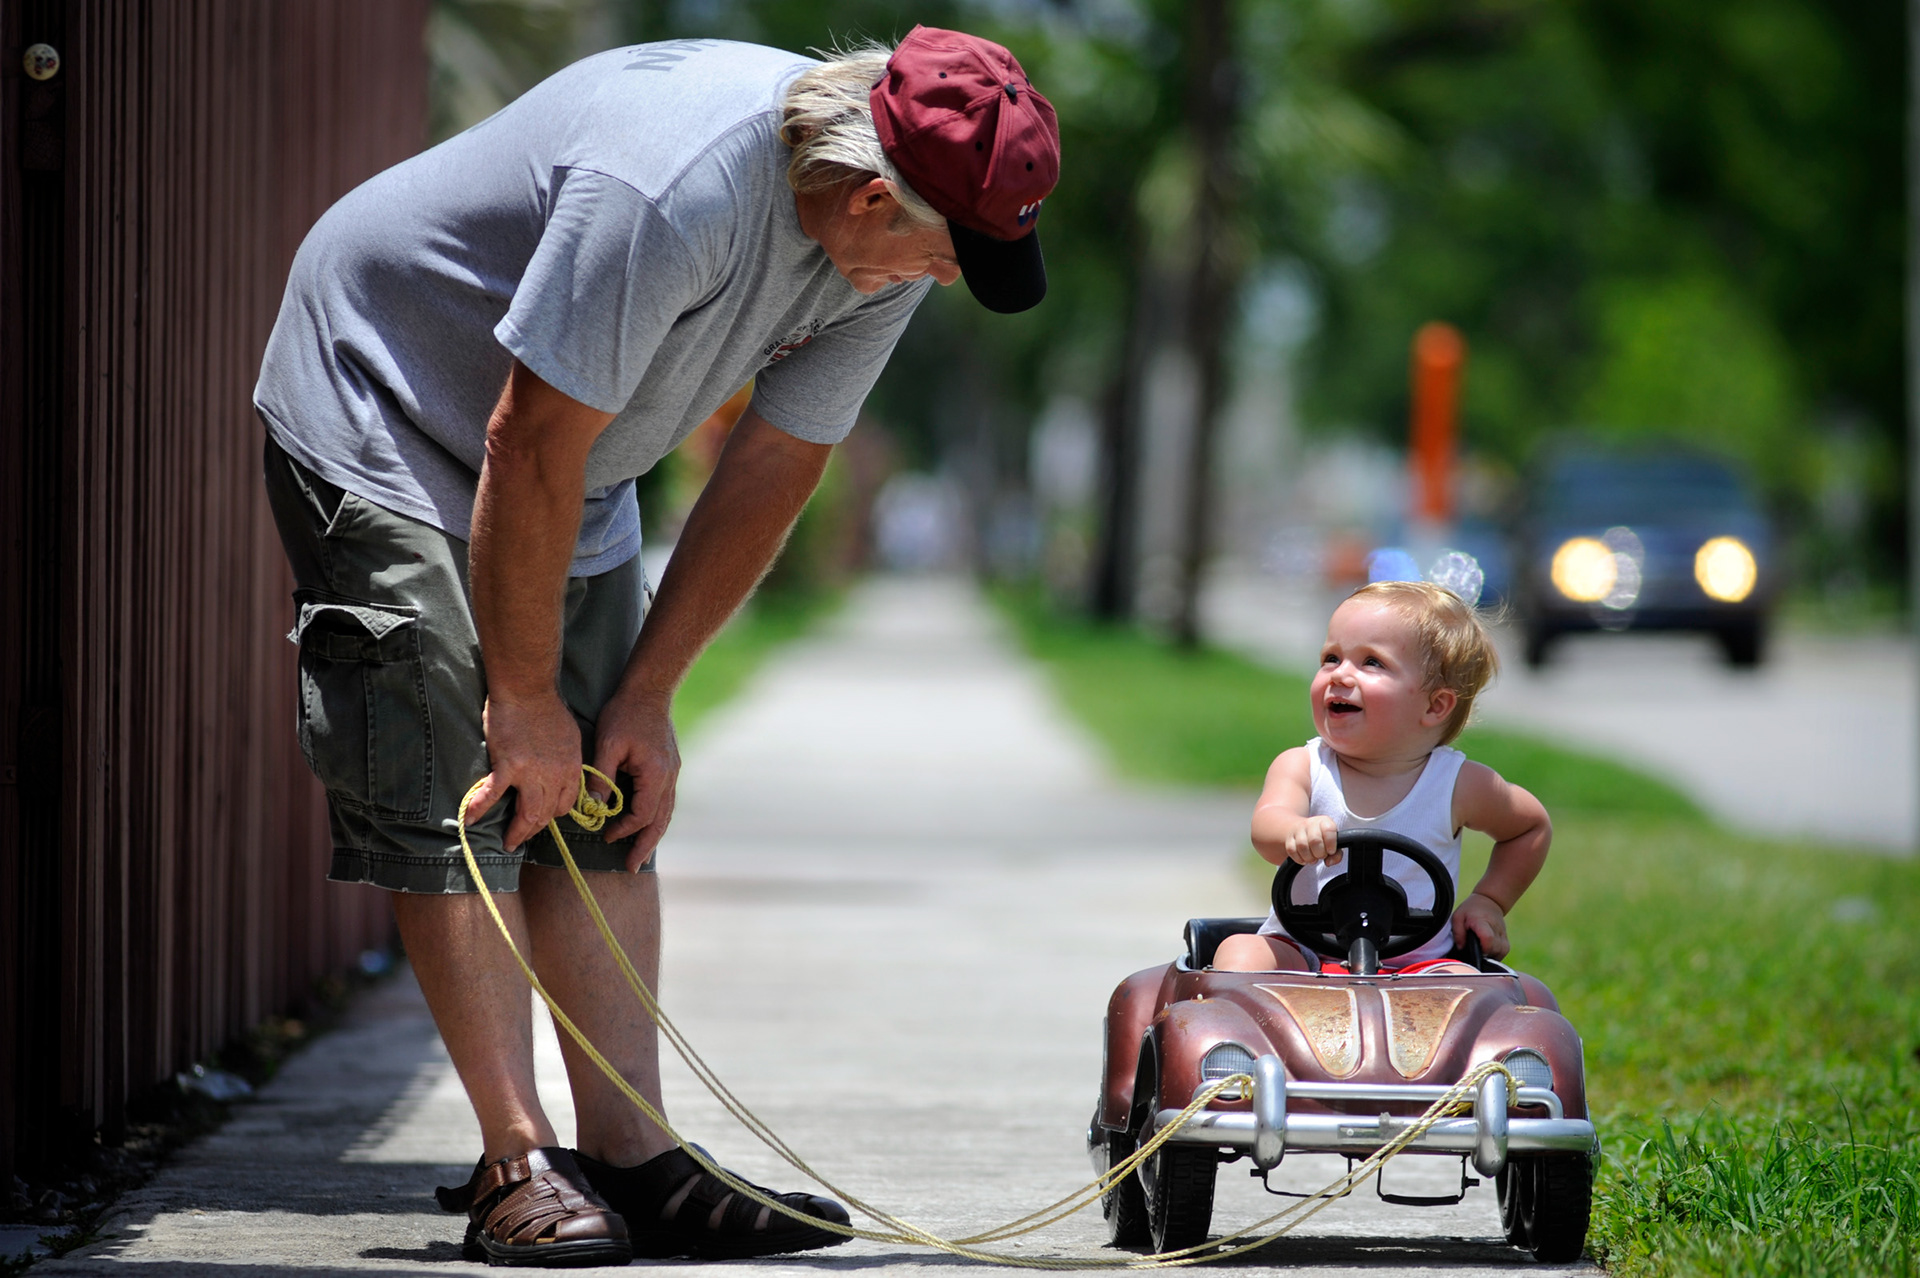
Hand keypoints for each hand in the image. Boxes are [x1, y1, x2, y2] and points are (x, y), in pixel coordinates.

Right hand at [468, 691, 583, 850]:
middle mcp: (554, 776)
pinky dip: (479, 809)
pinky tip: (470, 821)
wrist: (528, 690)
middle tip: (522, 839)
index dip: (553, 814)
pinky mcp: (507, 766)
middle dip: (534, 830)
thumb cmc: (548, 709)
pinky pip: (492, 794)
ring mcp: (531, 773)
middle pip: (547, 814)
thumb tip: (559, 776)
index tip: (543, 819)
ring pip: (527, 814)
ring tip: (507, 843)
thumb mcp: (570, 738)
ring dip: (516, 833)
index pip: (566, 804)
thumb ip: (566, 761)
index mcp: (571, 768)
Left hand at [591, 687, 680, 870]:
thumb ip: (602, 779)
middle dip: (646, 845)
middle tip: (632, 867)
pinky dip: (656, 817)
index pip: (642, 814)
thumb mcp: (607, 744)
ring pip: (667, 813)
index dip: (624, 829)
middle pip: (661, 821)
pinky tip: (647, 824)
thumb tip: (595, 808)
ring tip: (641, 853)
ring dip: (653, 835)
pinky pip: (665, 800)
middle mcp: (669, 777)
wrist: (649, 689)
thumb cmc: (625, 713)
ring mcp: (673, 772)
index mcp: (656, 774)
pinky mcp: (670, 767)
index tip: (606, 835)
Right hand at [1284, 815, 1342, 866]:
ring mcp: (1297, 830)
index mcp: (1324, 821)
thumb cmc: (1321, 838)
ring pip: (1302, 846)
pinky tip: (1305, 857)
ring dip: (1309, 858)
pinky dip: (1299, 859)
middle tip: (1321, 855)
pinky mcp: (1288, 839)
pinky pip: (1292, 851)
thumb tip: (1329, 862)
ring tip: (1313, 858)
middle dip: (1320, 853)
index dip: (1331, 844)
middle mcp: (1310, 823)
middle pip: (1314, 840)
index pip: (1328, 830)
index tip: (1331, 850)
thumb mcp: (1334, 842)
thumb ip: (1337, 854)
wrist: (1301, 829)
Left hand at [1451, 892, 1509, 957]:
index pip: (1488, 938)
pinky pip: (1504, 951)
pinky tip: (1488, 950)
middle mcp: (1495, 928)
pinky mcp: (1506, 938)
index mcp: (1482, 922)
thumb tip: (1461, 948)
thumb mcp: (1458, 916)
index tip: (1475, 949)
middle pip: (1495, 948)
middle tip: (1475, 948)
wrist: (1489, 900)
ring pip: (1501, 951)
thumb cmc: (1471, 909)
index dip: (1483, 948)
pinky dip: (1496, 954)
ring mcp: (1503, 933)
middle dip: (1484, 953)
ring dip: (1491, 954)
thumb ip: (1458, 933)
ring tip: (1481, 950)